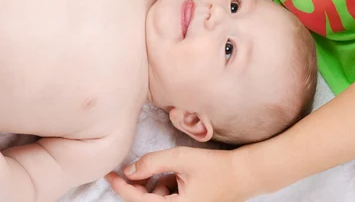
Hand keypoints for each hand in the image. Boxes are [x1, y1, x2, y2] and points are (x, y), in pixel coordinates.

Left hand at [106, 146, 248, 201]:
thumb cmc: (215, 167)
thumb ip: (153, 163)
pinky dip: (166, 186)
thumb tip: (130, 170)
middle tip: (138, 165)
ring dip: (156, 184)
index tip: (109, 174)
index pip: (139, 201)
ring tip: (173, 168)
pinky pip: (167, 200)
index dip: (122, 187)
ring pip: (156, 200)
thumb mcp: (181, 159)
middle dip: (141, 183)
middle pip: (146, 201)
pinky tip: (178, 175)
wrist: (243, 175)